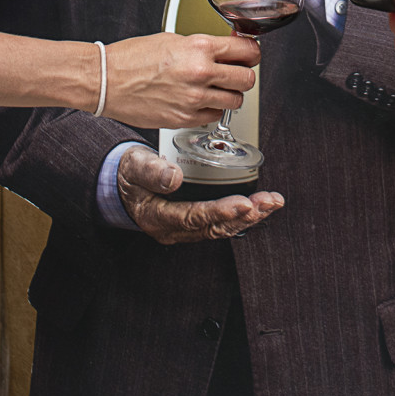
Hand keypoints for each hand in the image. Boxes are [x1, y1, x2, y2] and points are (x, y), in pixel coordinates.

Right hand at [101, 32, 259, 128]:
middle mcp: (200, 73)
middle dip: (244, 75)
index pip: (247, 50)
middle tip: (235, 72)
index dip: (251, 53)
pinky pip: (214, 117)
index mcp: (199, 48)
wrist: (107, 80)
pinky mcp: (185, 119)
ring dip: (230, 95)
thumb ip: (203, 46)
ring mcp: (194, 99)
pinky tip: (199, 101)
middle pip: (247, 79)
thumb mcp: (173, 39)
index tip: (249, 55)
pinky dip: (211, 110)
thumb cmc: (133, 58)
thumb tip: (225, 51)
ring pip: (235, 101)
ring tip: (216, 89)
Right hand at [116, 145, 283, 242]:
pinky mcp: (194, 223)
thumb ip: (151, 171)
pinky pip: (221, 224)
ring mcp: (184, 229)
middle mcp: (173, 229)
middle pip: (214, 227)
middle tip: (268, 203)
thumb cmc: (129, 173)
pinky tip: (260, 206)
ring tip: (271, 203)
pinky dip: (243, 215)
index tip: (244, 204)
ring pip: (221, 228)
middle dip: (245, 216)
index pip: (194, 217)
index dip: (220, 212)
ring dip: (249, 217)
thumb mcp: (134, 166)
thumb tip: (174, 178)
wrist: (123, 184)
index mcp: (157, 217)